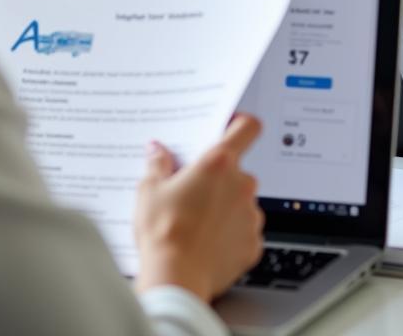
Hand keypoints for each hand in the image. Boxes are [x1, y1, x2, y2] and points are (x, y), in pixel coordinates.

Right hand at [133, 114, 264, 302]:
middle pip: (238, 170)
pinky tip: (208, 242)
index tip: (231, 127)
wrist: (175, 279)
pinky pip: (245, 230)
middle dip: (220, 177)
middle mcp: (242, 186)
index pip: (247, 127)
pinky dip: (231, 233)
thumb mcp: (149, 190)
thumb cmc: (163, 233)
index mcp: (218, 163)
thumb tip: (157, 151)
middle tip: (194, 190)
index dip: (240, 123)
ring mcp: (251, 216)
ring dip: (226, 206)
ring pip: (242, 201)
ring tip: (198, 221)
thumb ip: (158, 164)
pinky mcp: (253, 244)